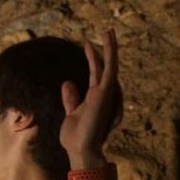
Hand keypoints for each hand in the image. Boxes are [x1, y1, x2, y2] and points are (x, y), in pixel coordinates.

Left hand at [59, 30, 119, 166]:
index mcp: (93, 99)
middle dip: (105, 50)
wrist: (80, 148)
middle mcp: (102, 95)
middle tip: (106, 33)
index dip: (92, 60)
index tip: (87, 45)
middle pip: (105, 67)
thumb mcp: (70, 114)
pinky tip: (109, 41)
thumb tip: (68, 82)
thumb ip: (70, 98)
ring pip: (110, 66)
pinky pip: (110, 70)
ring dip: (111, 48)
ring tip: (109, 31)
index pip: (95, 75)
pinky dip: (110, 55)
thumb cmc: (75, 137)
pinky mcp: (105, 92)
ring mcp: (105, 93)